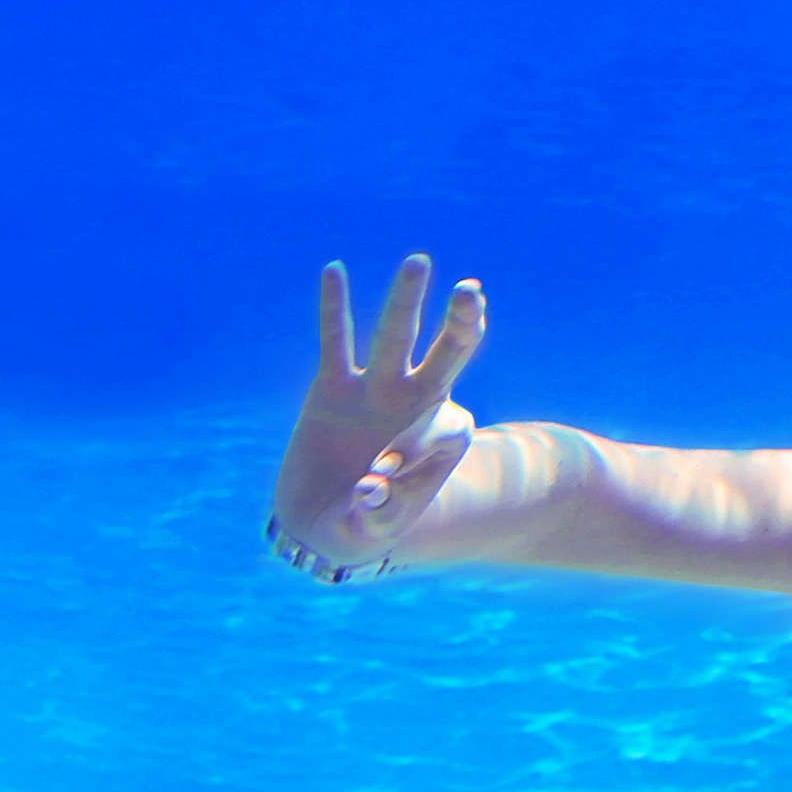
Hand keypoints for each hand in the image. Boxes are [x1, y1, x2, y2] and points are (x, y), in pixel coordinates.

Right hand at [271, 255, 488, 574]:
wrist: (322, 526)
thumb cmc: (362, 530)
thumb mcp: (376, 530)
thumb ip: (381, 512)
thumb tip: (371, 487)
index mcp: (442, 438)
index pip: (448, 425)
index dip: (418, 451)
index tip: (382, 482)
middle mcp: (416, 404)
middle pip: (448, 355)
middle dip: (461, 325)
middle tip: (470, 291)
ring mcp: (375, 391)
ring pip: (394, 337)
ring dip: (405, 300)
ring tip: (417, 260)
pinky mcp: (331, 388)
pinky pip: (333, 341)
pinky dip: (333, 308)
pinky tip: (332, 270)